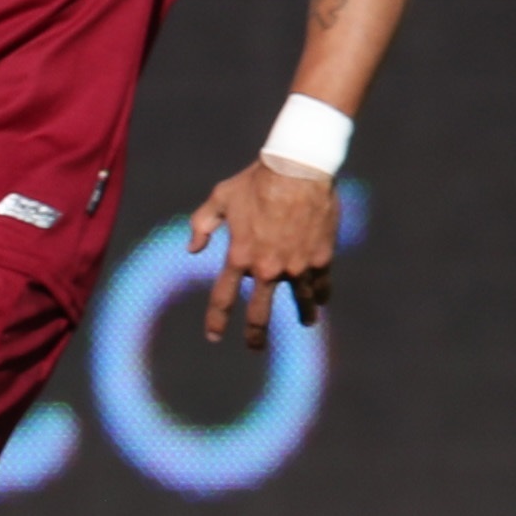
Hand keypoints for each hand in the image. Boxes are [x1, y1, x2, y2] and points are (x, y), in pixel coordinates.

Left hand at [190, 157, 337, 349]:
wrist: (298, 169)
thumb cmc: (255, 181)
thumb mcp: (220, 198)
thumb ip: (202, 225)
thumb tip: (192, 249)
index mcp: (239, 256)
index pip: (223, 298)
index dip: (217, 320)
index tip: (214, 337)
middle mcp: (267, 268)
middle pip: (260, 314)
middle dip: (256, 335)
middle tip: (255, 346)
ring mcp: (297, 266)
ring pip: (300, 303)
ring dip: (303, 316)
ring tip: (307, 323)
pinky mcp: (321, 258)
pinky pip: (322, 284)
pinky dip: (322, 293)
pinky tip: (322, 299)